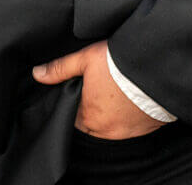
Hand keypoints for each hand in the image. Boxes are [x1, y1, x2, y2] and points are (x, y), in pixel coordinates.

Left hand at [32, 39, 166, 139]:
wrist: (155, 68)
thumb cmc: (119, 64)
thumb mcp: (86, 59)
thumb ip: (61, 68)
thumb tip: (37, 74)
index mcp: (88, 115)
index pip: (73, 117)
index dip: (74, 104)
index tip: (79, 92)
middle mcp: (105, 129)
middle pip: (91, 125)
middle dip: (90, 112)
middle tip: (96, 92)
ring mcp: (126, 131)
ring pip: (110, 129)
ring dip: (109, 116)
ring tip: (113, 96)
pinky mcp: (144, 129)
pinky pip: (130, 128)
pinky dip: (127, 118)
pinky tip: (129, 102)